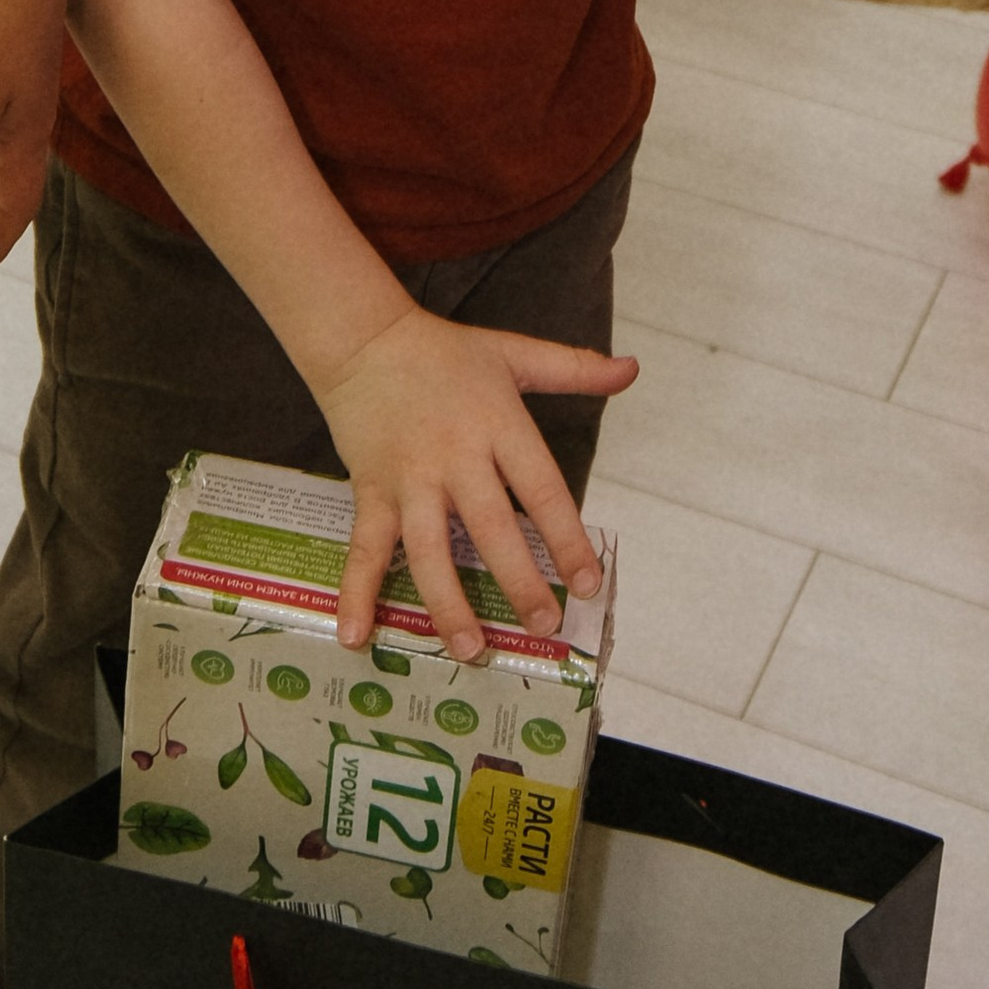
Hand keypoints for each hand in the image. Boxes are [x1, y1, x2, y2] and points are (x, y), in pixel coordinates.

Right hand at [312, 304, 635, 659]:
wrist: (362, 338)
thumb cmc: (444, 352)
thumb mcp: (513, 354)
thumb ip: (574, 369)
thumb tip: (632, 369)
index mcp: (497, 425)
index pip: (542, 489)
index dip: (567, 539)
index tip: (588, 584)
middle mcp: (455, 457)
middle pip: (490, 529)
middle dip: (518, 582)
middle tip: (543, 625)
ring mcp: (409, 479)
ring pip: (428, 551)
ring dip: (448, 604)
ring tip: (470, 649)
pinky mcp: (370, 492)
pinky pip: (364, 549)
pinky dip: (357, 593)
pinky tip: (356, 636)